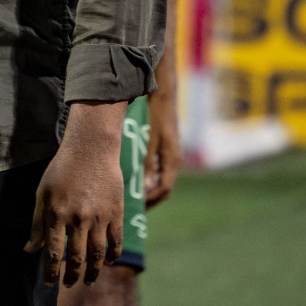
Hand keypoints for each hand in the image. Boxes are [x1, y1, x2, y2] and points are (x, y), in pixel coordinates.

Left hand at [24, 101, 125, 288]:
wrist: (91, 149)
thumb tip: (29, 249)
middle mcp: (78, 218)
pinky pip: (115, 242)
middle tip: (69, 284)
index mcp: (57, 213)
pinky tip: (106, 262)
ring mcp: (100, 217)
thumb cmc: (61, 169)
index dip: (50, 271)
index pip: (53, 252)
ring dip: (92, 272)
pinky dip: (112, 256)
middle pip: (77, 257)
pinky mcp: (116, 213)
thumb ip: (38, 223)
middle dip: (72, 276)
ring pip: (97, 254)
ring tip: (88, 280)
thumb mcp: (42, 193)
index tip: (49, 283)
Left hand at [144, 87, 180, 206]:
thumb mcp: (149, 140)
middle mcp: (173, 161)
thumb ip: (148, 162)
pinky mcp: (165, 150)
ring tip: (131, 197)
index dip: (151, 200)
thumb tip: (147, 187)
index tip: (136, 208)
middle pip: (164, 187)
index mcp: (172, 161)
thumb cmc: (155, 116)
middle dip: (150, 199)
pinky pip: (158, 170)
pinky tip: (134, 179)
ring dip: (148, 189)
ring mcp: (170, 155)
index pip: (164, 189)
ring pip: (161, 179)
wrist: (163, 97)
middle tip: (132, 208)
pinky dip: (148, 178)